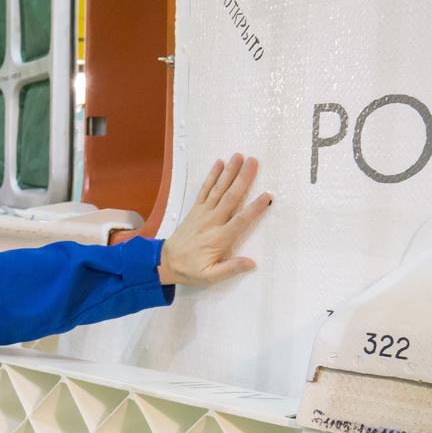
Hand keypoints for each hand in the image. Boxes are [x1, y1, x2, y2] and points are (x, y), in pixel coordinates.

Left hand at [157, 153, 271, 286]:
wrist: (164, 262)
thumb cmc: (190, 270)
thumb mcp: (209, 276)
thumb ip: (230, 269)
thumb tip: (251, 263)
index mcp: (219, 238)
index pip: (240, 221)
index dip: (254, 208)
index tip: (267, 196)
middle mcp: (212, 222)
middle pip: (231, 197)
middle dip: (243, 179)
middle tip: (254, 162)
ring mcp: (202, 213)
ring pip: (218, 190)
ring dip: (229, 172)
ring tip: (239, 156)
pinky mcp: (195, 210)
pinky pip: (204, 190)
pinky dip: (211, 176)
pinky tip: (219, 163)